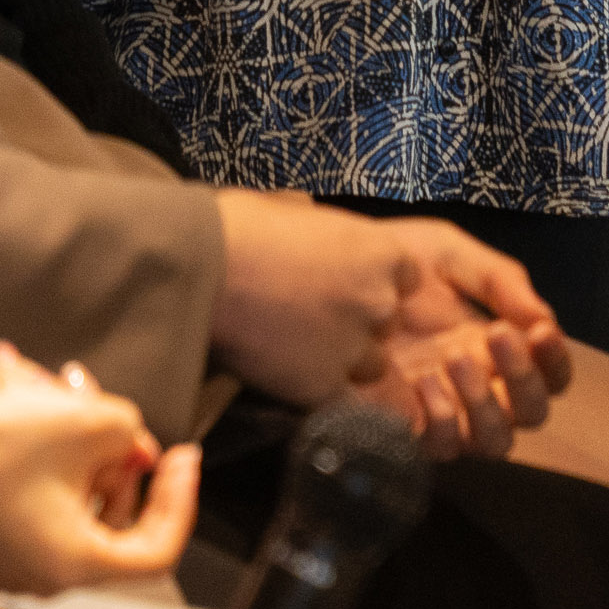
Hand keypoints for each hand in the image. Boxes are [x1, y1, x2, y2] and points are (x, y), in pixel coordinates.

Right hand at [0, 342, 199, 592]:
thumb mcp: (82, 421)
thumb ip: (125, 427)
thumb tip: (128, 437)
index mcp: (71, 563)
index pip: (156, 549)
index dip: (178, 499)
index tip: (183, 456)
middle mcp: (35, 571)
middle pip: (104, 513)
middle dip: (112, 451)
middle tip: (107, 409)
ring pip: (60, 490)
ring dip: (65, 436)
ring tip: (47, 386)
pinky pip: (18, 485)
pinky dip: (26, 443)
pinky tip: (7, 397)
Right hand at [205, 191, 427, 410]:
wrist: (202, 269)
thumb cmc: (238, 228)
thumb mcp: (292, 209)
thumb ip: (322, 229)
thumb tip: (311, 224)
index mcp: (379, 252)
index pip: (406, 277)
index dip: (375, 280)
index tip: (347, 281)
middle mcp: (378, 302)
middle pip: (388, 322)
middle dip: (358, 320)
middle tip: (314, 313)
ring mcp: (354, 347)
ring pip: (370, 365)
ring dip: (343, 359)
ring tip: (299, 345)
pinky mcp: (323, 386)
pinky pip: (339, 399)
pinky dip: (319, 389)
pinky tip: (290, 372)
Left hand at [369, 225, 571, 441]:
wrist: (330, 274)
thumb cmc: (391, 265)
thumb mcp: (448, 254)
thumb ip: (499, 279)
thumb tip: (543, 319)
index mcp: (496, 346)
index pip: (549, 372)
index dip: (555, 360)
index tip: (538, 331)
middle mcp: (479, 384)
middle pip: (532, 413)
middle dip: (524, 378)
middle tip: (493, 334)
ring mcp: (445, 409)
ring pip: (496, 443)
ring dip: (487, 405)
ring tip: (454, 358)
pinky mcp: (407, 425)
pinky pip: (444, 448)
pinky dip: (444, 421)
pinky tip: (424, 383)